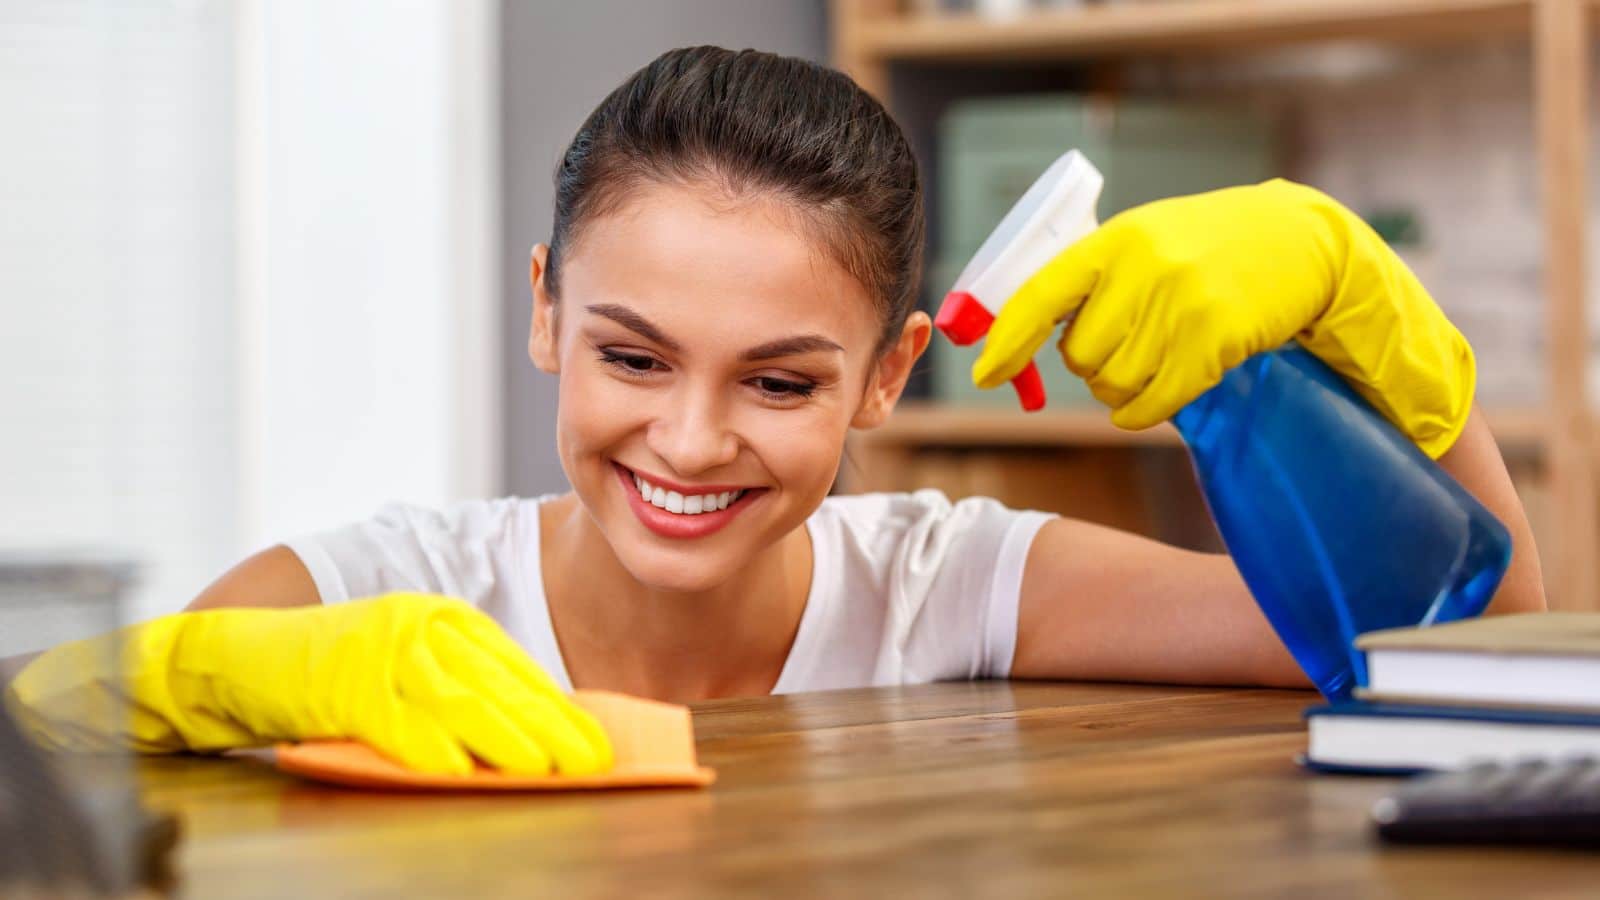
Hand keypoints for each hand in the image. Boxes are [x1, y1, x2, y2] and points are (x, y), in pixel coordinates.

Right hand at [4, 593, 611, 775]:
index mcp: (442, 619)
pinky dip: (426, 747)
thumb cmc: (331, 670)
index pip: (514, 666)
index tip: (597, 740)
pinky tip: (457, 770)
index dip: (558, 707)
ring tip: (543, 768)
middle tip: (592, 760)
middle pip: (498, 682)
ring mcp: (381, 651)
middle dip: (550, 725)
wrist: (238, 656)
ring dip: (504, 737)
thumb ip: (461, 688)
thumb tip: (532, 735)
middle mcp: (420, 626)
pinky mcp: (342, 683)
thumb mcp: (406, 666)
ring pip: (457, 700)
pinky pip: (395, 721)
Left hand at [971, 179, 1474, 457]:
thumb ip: (1090, 280)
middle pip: (1079, 356)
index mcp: (1114, 242)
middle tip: (1118, 350)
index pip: (1040, 296)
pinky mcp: (1213, 343)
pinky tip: (1155, 396)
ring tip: (1148, 361)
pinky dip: (1142, 411)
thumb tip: (1022, 332)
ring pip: (1112, 384)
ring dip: (1118, 390)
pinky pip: (1151, 404)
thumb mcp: (1142, 241)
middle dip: (1087, 368)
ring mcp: (1180, 308)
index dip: (1007, 341)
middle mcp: (1143, 272)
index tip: (984, 374)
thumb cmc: (1205, 246)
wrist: (1297, 243)